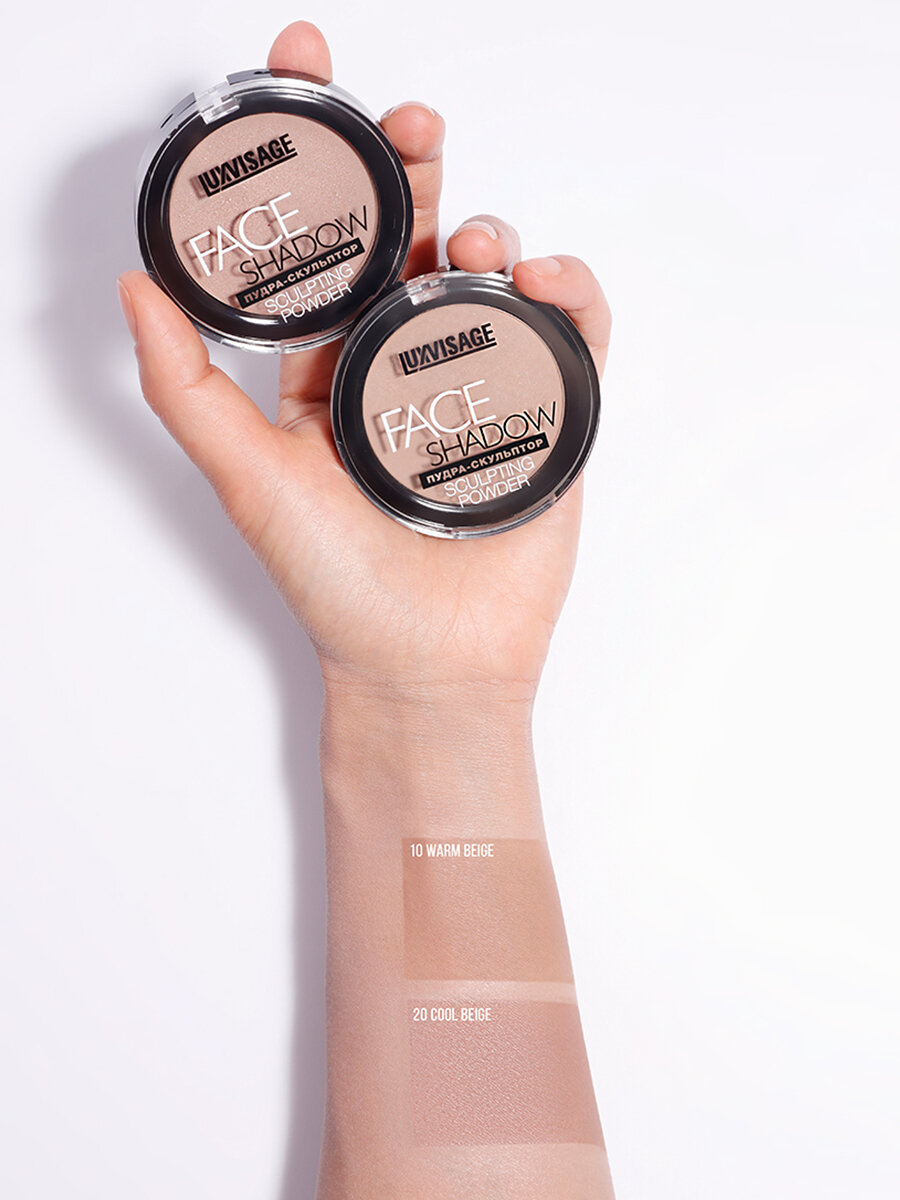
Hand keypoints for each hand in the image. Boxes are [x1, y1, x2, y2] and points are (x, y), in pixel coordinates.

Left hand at [118, 21, 610, 702]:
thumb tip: (135, 285)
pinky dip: (570, 296)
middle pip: (414, 233)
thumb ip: (189, 386)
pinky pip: (571, 335)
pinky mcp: (548, 414)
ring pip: (493, 274)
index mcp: (328, 363)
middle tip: (412, 125)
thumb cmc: (334, 586)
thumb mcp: (246, 478)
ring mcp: (480, 383)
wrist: (426, 665)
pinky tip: (547, 287)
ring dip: (489, 231)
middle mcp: (403, 361)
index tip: (308, 70)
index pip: (326, 241)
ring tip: (476, 246)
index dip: (321, 155)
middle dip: (412, 163)